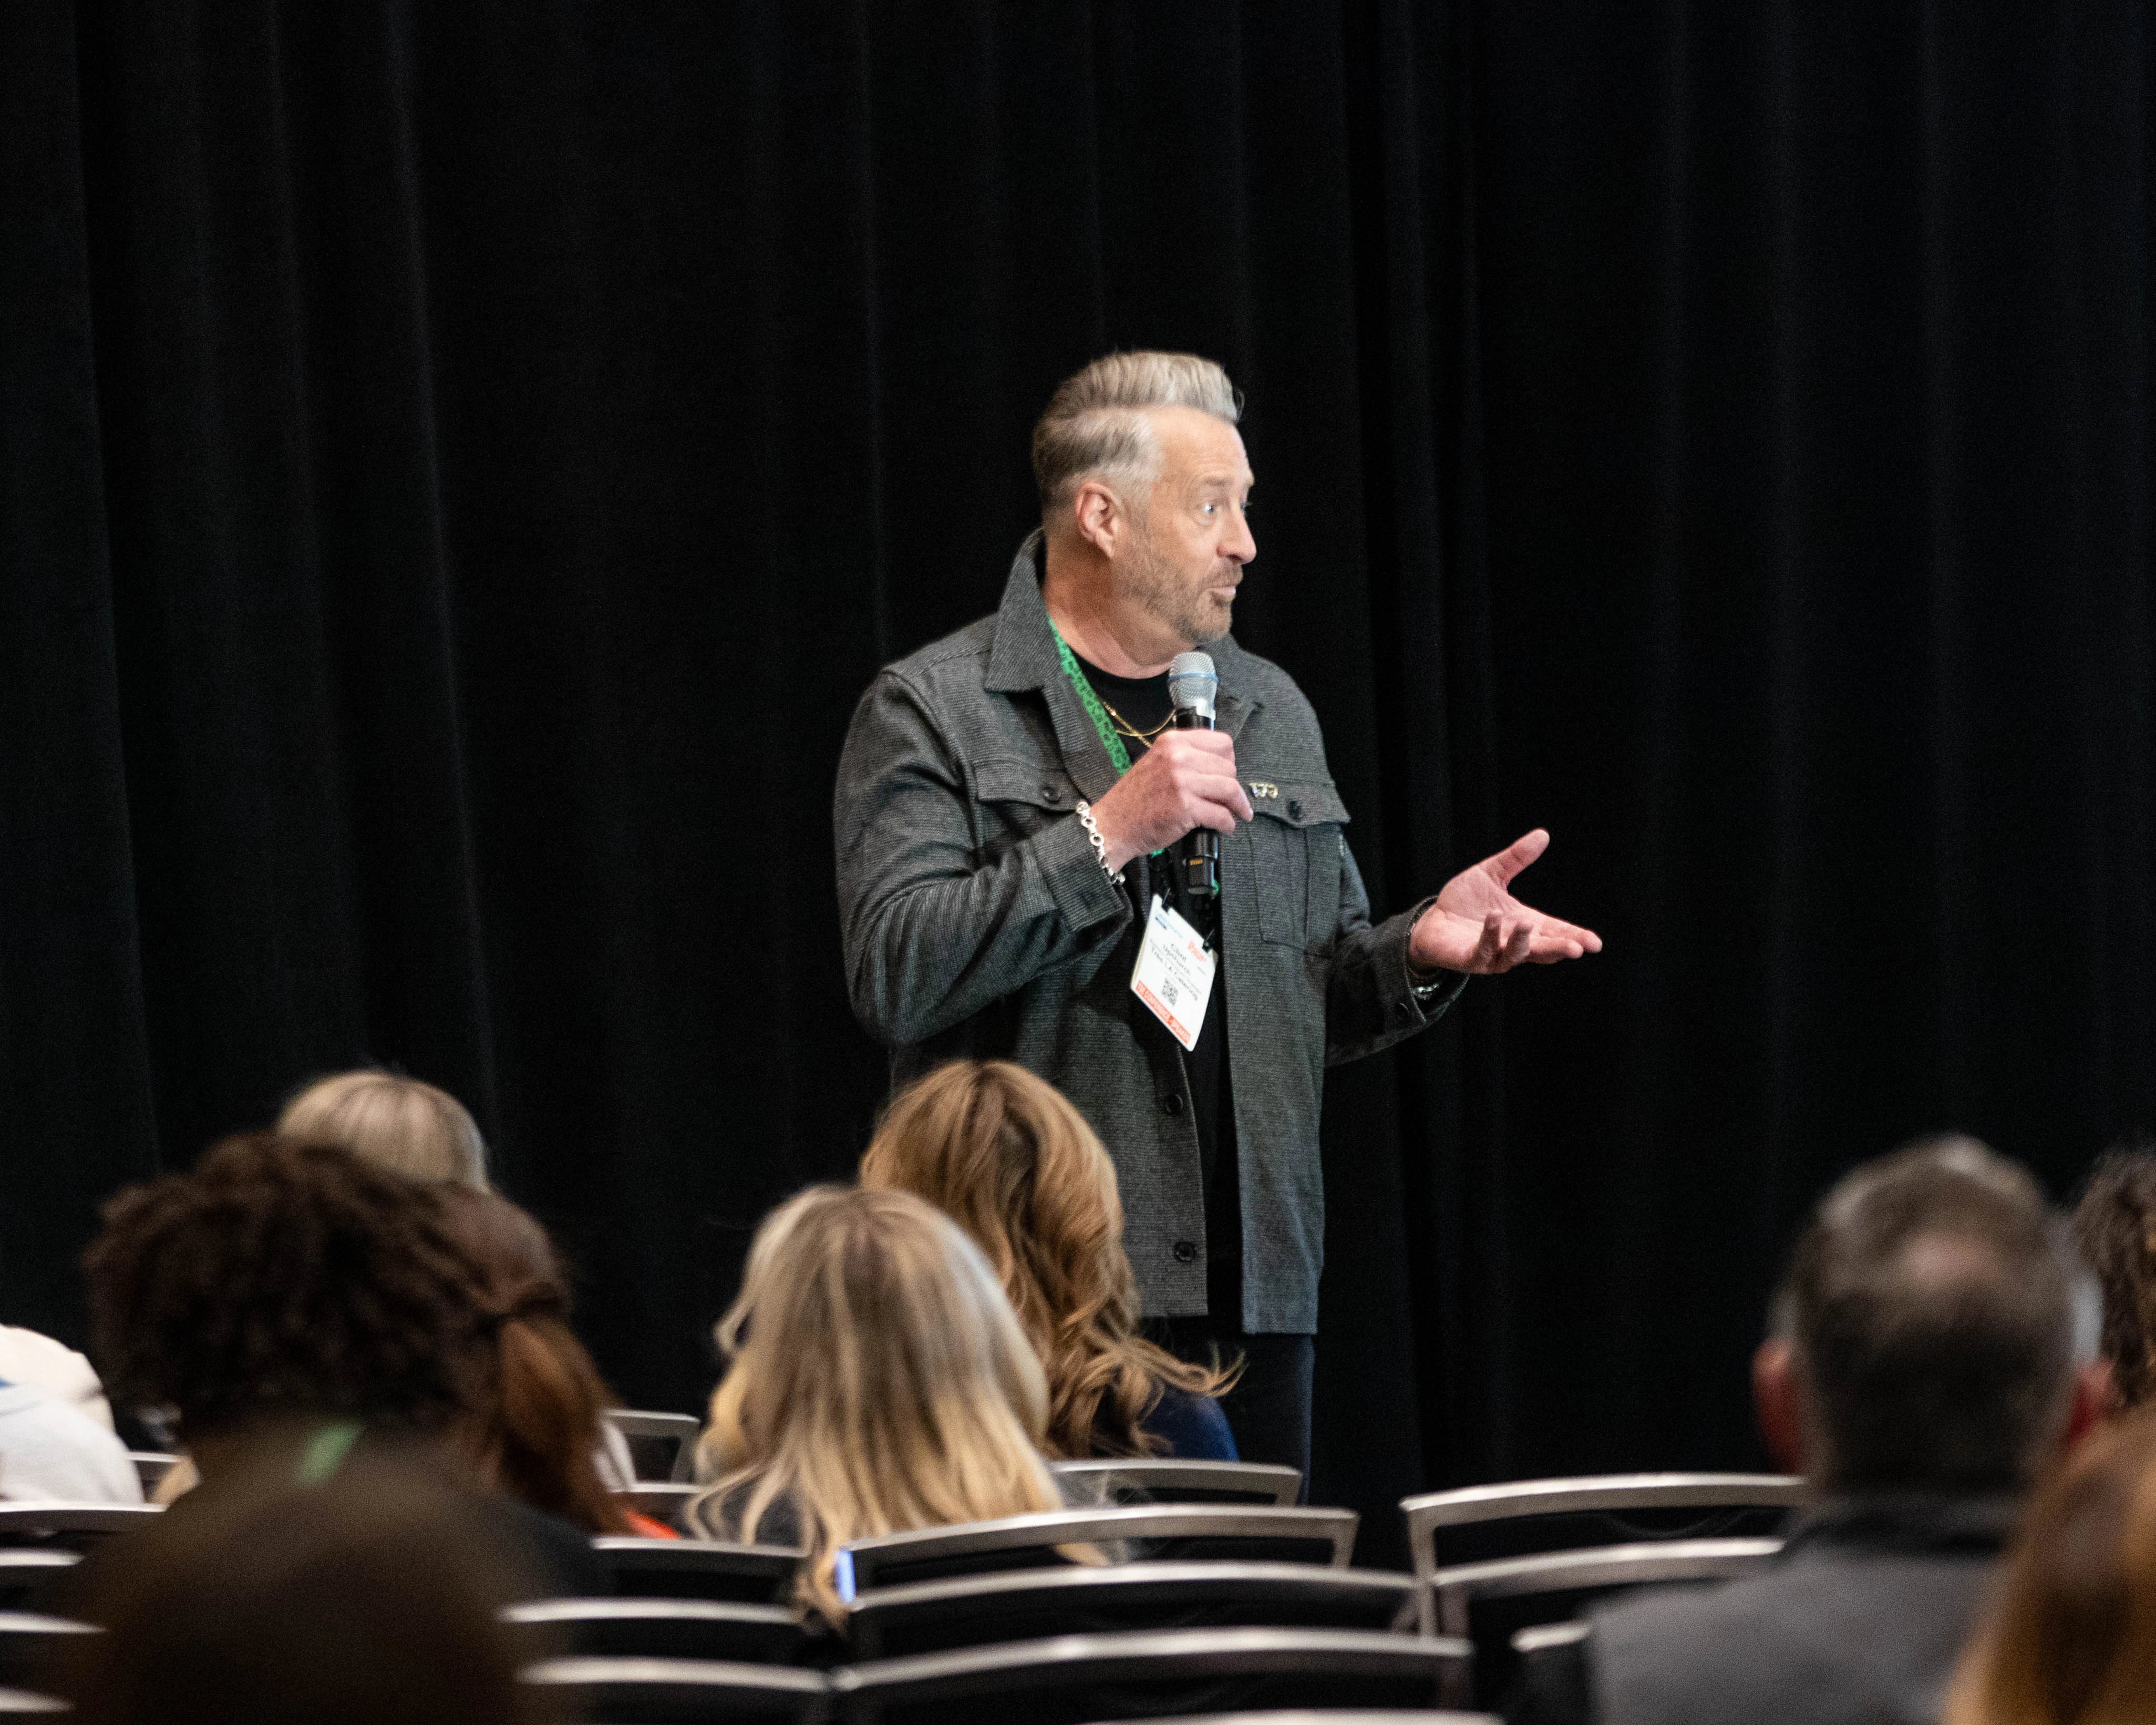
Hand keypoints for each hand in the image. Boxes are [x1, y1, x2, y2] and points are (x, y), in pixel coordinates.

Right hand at [1086, 730, 1254, 872]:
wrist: (1113, 824)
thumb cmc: (1135, 799)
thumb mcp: (1157, 762)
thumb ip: (1185, 757)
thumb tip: (1219, 766)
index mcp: (1173, 742)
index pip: (1222, 743)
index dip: (1229, 761)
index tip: (1228, 774)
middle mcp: (1178, 757)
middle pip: (1229, 767)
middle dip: (1233, 786)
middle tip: (1230, 799)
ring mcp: (1182, 782)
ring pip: (1230, 788)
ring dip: (1239, 805)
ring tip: (1238, 813)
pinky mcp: (1185, 808)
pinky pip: (1221, 815)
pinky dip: (1228, 823)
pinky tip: (1225, 827)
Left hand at [1409, 828, 1602, 973]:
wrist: (1433, 920)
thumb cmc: (1465, 902)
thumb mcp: (1492, 873)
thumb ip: (1516, 858)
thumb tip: (1542, 834)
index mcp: (1525, 924)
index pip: (1555, 932)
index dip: (1575, 937)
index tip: (1594, 943)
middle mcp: (1513, 942)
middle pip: (1542, 949)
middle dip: (1559, 948)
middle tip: (1577, 948)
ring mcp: (1493, 954)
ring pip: (1515, 954)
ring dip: (1523, 942)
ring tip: (1528, 924)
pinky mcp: (1471, 958)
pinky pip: (1484, 950)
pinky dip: (1491, 936)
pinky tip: (1494, 918)